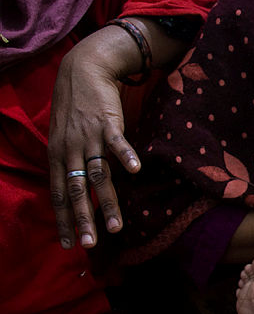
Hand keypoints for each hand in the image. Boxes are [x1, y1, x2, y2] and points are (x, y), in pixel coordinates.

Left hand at [49, 17, 191, 248]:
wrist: (83, 69)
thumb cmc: (76, 105)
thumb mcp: (62, 135)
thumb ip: (68, 161)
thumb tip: (74, 186)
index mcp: (58, 155)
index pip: (58, 194)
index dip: (64, 219)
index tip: (70, 244)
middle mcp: (70, 150)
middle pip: (76, 191)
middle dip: (83, 219)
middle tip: (90, 244)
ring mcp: (89, 137)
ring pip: (98, 175)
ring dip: (107, 202)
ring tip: (115, 227)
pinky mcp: (107, 124)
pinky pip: (116, 143)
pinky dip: (126, 157)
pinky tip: (136, 172)